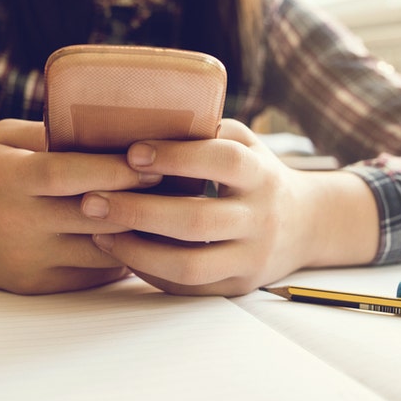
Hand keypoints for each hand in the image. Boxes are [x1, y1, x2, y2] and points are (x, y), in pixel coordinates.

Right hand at [0, 119, 158, 294]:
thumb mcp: (2, 140)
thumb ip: (49, 133)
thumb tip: (111, 125)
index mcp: (11, 178)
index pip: (69, 173)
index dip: (114, 168)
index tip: (154, 160)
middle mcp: (19, 221)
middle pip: (92, 214)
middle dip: (140, 201)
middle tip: (182, 186)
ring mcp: (28, 258)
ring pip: (99, 250)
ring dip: (139, 235)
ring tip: (173, 215)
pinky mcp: (36, 285)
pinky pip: (91, 275)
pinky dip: (121, 258)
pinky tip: (145, 242)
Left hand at [79, 119, 377, 295]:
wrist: (308, 225)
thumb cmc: (256, 174)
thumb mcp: (244, 144)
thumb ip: (205, 132)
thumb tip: (139, 113)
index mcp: (261, 173)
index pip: (222, 162)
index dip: (177, 157)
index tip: (132, 152)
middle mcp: (260, 218)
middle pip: (197, 219)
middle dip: (138, 211)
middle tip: (91, 201)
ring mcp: (250, 257)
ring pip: (189, 264)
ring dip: (136, 250)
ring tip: (97, 232)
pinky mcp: (236, 286)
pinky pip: (187, 287)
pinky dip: (149, 270)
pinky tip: (120, 251)